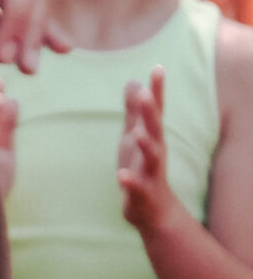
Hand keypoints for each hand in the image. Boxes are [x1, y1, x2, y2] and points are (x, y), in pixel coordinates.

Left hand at [120, 66, 185, 236]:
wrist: (153, 210)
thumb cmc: (141, 168)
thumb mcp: (134, 137)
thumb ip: (134, 111)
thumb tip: (133, 81)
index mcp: (151, 137)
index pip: (156, 111)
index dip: (157, 90)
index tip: (158, 67)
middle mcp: (155, 152)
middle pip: (155, 129)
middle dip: (151, 112)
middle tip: (146, 93)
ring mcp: (150, 173)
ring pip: (152, 156)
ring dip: (145, 144)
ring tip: (137, 133)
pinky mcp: (142, 193)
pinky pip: (136, 187)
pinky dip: (129, 181)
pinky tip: (120, 176)